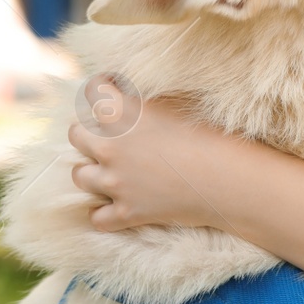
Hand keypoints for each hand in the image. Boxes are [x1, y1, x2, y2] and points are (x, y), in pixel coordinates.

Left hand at [66, 73, 237, 231]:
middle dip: (89, 130)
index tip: (112, 88)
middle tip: (108, 132)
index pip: (92, 90)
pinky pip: (98, 217)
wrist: (228, 178)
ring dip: (92, 170)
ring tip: (109, 169)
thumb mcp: (178, 104)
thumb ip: (147, 98)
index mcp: (122, 114)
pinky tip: (116, 205)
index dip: (102, 86)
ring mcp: (115, 182)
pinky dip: (104, 213)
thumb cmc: (210, 134)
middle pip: (76, 134)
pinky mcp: (126, 212)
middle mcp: (110, 147)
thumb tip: (132, 91)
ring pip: (79, 175)